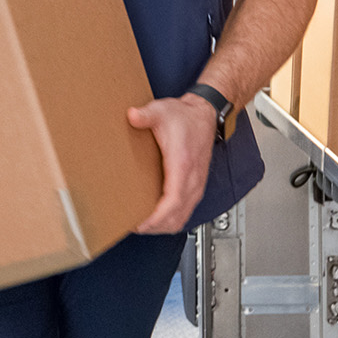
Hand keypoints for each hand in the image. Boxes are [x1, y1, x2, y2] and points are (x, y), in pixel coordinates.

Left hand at [127, 93, 215, 233]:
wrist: (205, 117)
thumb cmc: (185, 117)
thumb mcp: (162, 111)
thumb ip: (146, 115)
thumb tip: (132, 116)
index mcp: (182, 164)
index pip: (173, 201)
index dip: (157, 217)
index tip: (141, 223)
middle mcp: (192, 179)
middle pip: (176, 216)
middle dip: (155, 227)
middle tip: (133, 226)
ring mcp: (195, 185)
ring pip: (182, 218)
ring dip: (163, 226)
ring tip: (142, 225)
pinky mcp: (195, 188)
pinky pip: (185, 212)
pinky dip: (171, 220)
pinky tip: (157, 219)